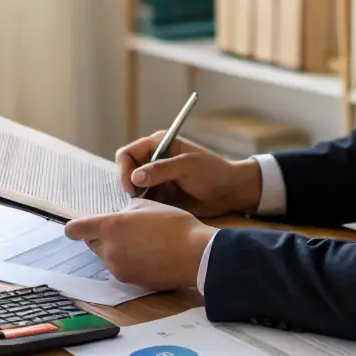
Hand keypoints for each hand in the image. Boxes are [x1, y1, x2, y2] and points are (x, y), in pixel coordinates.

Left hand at [64, 200, 215, 289]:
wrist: (195, 254)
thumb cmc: (174, 224)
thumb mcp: (148, 206)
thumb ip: (127, 211)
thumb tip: (121, 217)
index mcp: (110, 226)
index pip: (75, 229)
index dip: (76, 227)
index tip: (81, 226)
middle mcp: (109, 249)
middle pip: (91, 243)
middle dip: (102, 237)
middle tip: (125, 230)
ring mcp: (118, 268)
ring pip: (106, 256)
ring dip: (116, 250)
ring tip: (142, 243)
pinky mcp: (129, 281)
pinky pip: (120, 268)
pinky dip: (128, 262)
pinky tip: (148, 256)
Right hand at [116, 132, 260, 217]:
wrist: (231, 191)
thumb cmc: (212, 172)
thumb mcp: (187, 166)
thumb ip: (161, 170)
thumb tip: (135, 178)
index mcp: (158, 144)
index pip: (127, 154)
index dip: (124, 170)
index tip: (132, 189)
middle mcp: (154, 159)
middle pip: (127, 172)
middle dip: (130, 186)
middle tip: (141, 200)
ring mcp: (157, 177)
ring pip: (134, 188)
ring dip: (139, 198)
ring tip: (154, 206)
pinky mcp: (161, 193)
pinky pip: (145, 200)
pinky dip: (146, 206)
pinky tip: (158, 210)